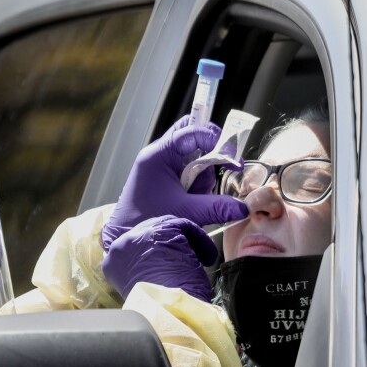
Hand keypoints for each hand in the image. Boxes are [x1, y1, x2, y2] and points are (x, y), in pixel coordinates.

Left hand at [102, 115, 247, 250]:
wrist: (124, 236)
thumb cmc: (146, 221)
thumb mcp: (187, 212)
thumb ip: (217, 206)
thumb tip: (242, 207)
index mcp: (158, 154)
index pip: (192, 131)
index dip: (215, 140)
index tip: (230, 157)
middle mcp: (158, 155)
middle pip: (192, 136)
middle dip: (209, 151)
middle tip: (222, 165)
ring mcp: (160, 165)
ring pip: (193, 156)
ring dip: (201, 175)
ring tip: (194, 198)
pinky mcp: (163, 177)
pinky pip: (187, 171)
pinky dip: (195, 184)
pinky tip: (191, 200)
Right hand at [102, 215, 217, 301]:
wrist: (166, 312)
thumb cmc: (156, 309)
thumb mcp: (139, 289)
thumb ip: (141, 271)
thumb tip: (155, 262)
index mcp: (112, 262)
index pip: (134, 246)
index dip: (154, 250)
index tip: (168, 258)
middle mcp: (121, 245)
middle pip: (148, 231)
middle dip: (170, 241)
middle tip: (186, 253)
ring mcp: (140, 235)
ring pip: (167, 227)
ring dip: (187, 242)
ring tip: (199, 258)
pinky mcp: (162, 231)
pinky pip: (184, 227)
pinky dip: (200, 240)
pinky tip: (206, 258)